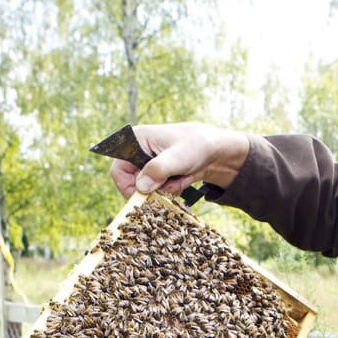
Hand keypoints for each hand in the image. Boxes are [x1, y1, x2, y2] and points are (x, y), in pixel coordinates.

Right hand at [109, 122, 249, 197]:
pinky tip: (184, 178)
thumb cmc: (198, 146)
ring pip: (147, 188)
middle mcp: (138, 150)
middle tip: (171, 185)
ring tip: (182, 177)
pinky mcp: (159, 172)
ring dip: (165, 189)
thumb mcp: (177, 158)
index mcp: (136, 139)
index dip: (128, 187)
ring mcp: (149, 162)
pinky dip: (171, 188)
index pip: (118, 170)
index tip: (144, 197)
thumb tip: (140, 187)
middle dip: (154, 188)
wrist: (218, 151)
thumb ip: (157, 171)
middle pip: (133, 182)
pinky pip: (158, 189)